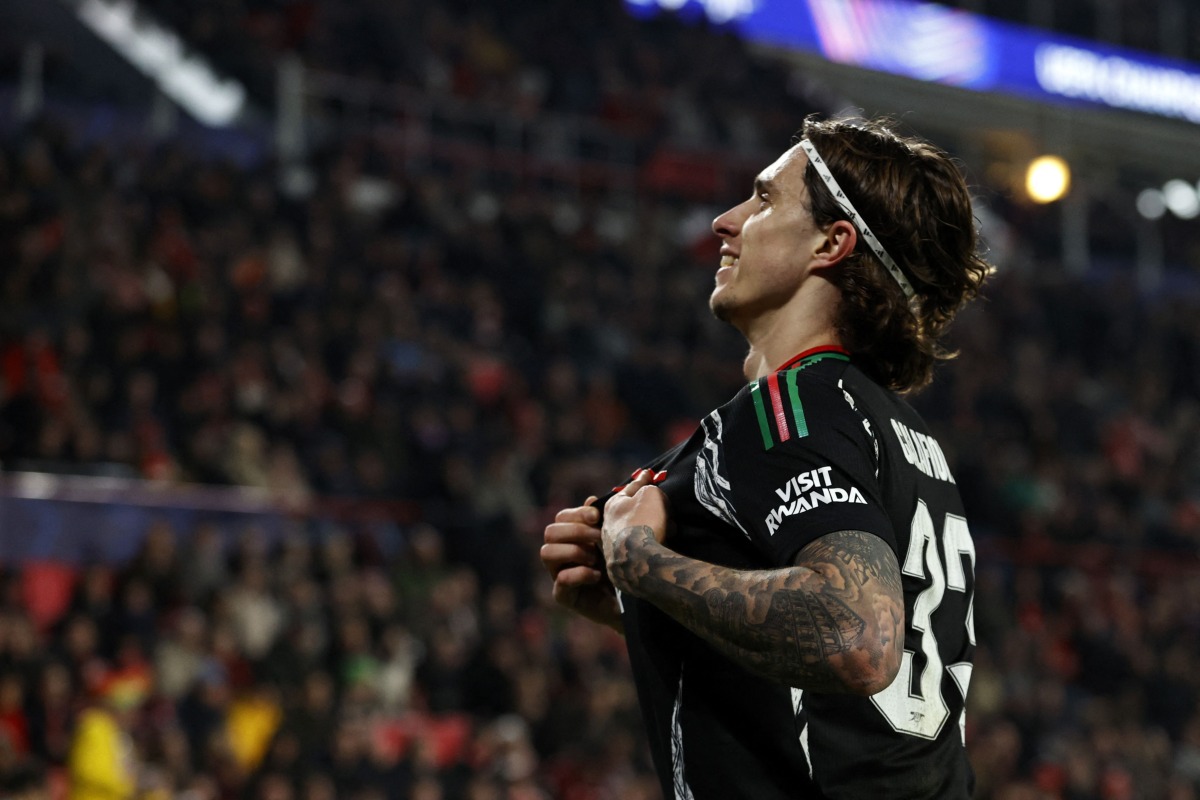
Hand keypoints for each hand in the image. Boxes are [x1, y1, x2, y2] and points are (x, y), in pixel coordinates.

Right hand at [542, 496, 622, 631]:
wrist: (633, 599)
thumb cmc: (622, 566)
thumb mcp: (614, 540)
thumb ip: (602, 521)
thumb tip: (591, 499)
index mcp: (571, 538)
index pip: (561, 518)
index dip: (577, 514)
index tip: (597, 517)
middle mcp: (560, 554)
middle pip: (550, 532)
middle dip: (576, 531)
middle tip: (598, 537)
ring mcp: (558, 575)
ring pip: (546, 552)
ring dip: (574, 551)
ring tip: (595, 558)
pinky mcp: (563, 595)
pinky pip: (560, 579)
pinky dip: (580, 573)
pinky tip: (597, 575)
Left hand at [602, 470, 670, 592]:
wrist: (638, 561)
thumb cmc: (643, 522)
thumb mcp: (651, 495)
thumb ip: (650, 490)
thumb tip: (651, 494)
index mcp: (613, 505)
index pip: (632, 488)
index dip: (643, 479)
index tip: (647, 474)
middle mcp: (609, 525)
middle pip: (634, 511)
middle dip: (648, 508)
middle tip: (663, 507)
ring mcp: (613, 546)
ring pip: (637, 531)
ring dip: (652, 528)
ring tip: (668, 530)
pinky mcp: (621, 564)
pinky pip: (639, 548)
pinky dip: (650, 544)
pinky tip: (661, 545)